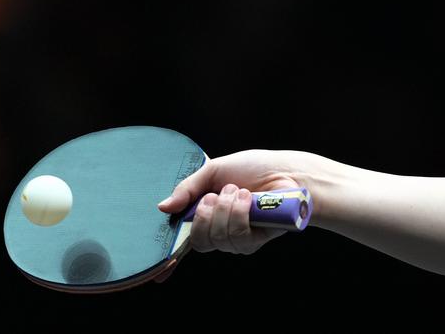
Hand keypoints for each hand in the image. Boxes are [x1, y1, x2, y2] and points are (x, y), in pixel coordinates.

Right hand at [156, 149, 305, 255]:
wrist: (286, 171)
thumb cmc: (254, 169)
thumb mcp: (214, 171)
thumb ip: (188, 188)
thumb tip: (162, 207)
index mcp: (206, 216)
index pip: (184, 243)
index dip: (169, 261)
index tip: (158, 275)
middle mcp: (219, 232)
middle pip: (197, 241)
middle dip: (204, 213)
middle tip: (218, 193)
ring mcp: (236, 240)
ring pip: (216, 237)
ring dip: (226, 208)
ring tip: (239, 191)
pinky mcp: (254, 242)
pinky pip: (236, 236)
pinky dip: (240, 212)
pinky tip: (250, 200)